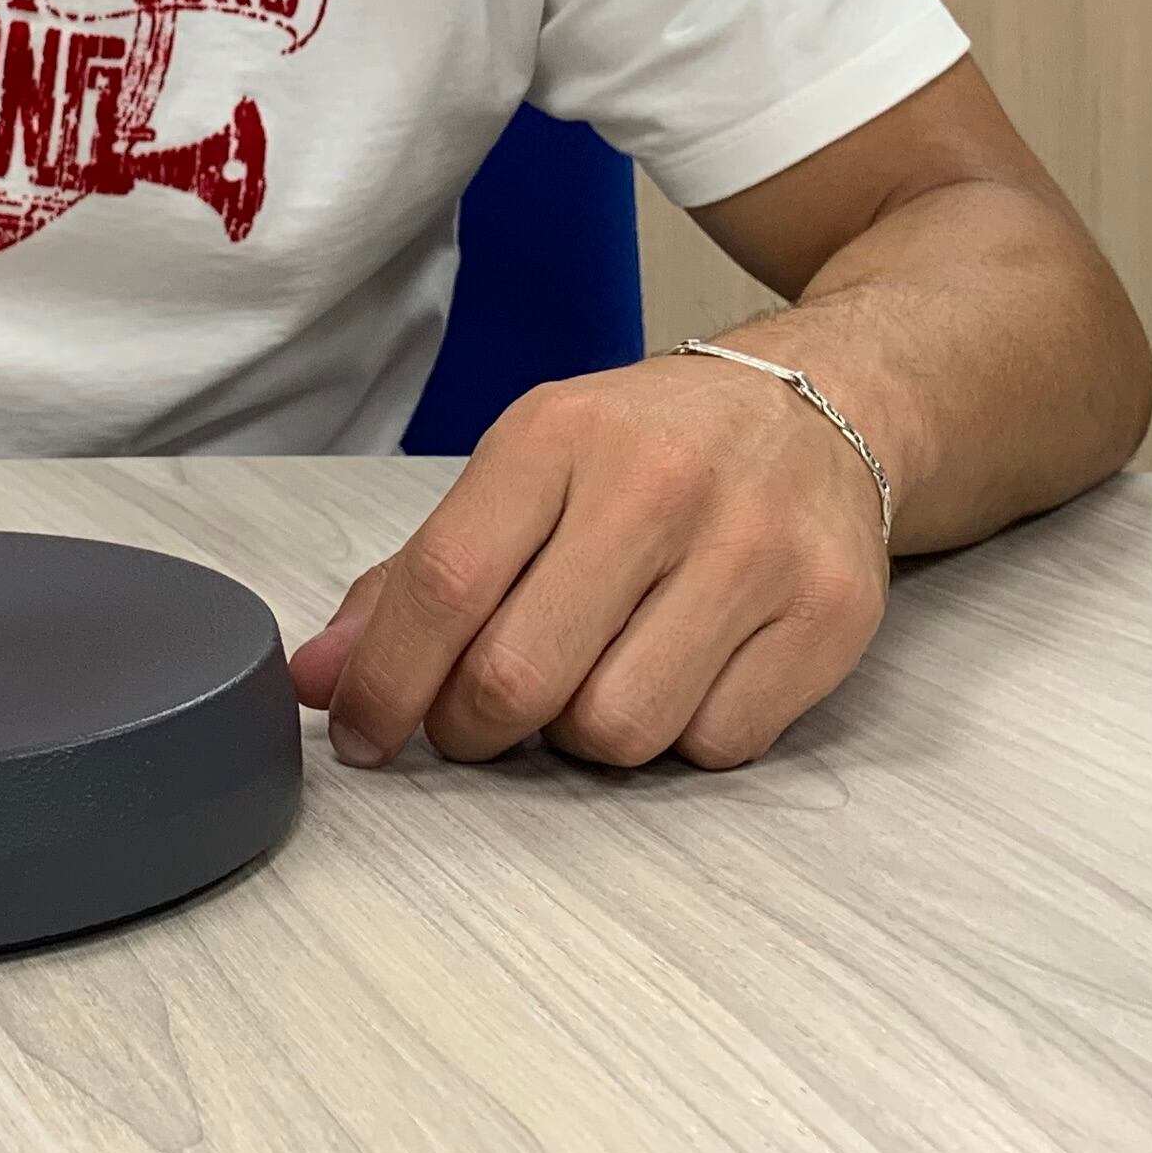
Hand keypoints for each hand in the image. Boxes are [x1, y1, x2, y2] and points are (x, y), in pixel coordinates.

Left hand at [288, 350, 887, 772]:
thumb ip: (419, 575)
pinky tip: (685, 671)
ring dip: (584, 736)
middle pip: (519, 677)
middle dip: (475, 726)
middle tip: (482, 714)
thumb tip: (323, 679)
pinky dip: (683, 735)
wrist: (823, 406)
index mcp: (560, 435)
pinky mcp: (828, 615)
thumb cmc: (651, 448)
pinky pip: (715, 747)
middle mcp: (659, 483)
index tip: (364, 733)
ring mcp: (754, 550)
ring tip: (597, 675)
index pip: (445, 585)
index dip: (388, 683)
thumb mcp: (528, 469)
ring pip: (617, 731)